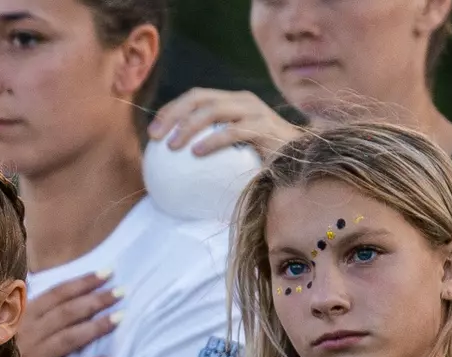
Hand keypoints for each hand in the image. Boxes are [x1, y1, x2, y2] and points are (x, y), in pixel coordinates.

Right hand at [16, 273, 122, 356]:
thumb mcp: (6, 327)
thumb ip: (25, 309)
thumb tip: (41, 282)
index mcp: (21, 317)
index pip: (56, 295)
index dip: (82, 282)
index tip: (106, 273)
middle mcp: (27, 334)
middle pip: (67, 313)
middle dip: (96, 300)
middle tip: (121, 291)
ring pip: (69, 338)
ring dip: (96, 327)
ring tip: (120, 317)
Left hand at [147, 88, 299, 157]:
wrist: (298, 163)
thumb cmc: (260, 161)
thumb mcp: (230, 151)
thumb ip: (207, 147)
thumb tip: (171, 164)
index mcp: (232, 102)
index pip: (196, 96)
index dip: (171, 109)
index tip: (153, 132)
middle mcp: (242, 100)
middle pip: (200, 98)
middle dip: (174, 114)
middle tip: (156, 137)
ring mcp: (255, 111)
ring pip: (214, 110)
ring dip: (189, 126)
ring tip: (173, 146)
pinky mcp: (265, 127)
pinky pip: (233, 131)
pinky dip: (213, 140)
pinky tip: (196, 153)